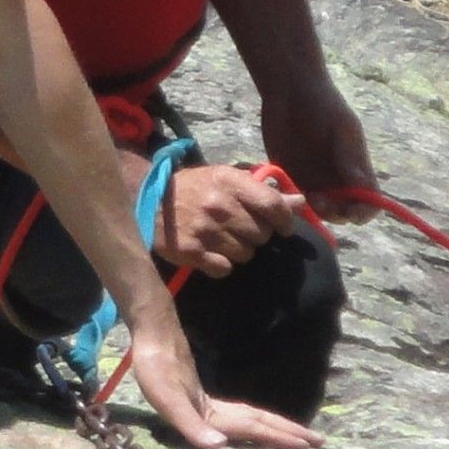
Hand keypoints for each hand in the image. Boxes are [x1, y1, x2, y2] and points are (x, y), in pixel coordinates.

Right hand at [111, 294, 313, 448]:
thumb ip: (191, 426)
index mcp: (209, 422)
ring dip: (275, 430)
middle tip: (318, 443)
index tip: (306, 444)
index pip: (252, 431)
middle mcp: (213, 422)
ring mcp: (211, 412)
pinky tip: (262, 423)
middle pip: (257, 430)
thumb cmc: (155, 368)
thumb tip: (220, 447)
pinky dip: (258, 421)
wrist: (148, 343)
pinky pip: (242, 416)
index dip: (278, 437)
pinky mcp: (207, 403)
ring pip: (252, 423)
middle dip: (286, 437)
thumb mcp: (168, 397)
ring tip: (300, 437)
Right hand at [154, 161, 306, 277]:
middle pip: (262, 235)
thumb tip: (301, 202)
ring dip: (238, 250)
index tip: (282, 227)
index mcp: (229, 181)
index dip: (285, 221)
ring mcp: (204, 230)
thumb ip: (264, 192)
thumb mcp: (227, 180)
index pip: (273, 206)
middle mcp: (218, 205)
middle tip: (239, 228)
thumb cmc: (194, 188)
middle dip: (256, 234)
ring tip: (222, 238)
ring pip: (246, 255)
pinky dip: (220, 264)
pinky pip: (225, 269)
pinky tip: (209, 251)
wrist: (148, 200)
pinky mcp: (190, 252)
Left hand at [258, 80, 374, 222]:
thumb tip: (363, 188)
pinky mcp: (290, 176)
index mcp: (356, 168)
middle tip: (321, 200)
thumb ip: (349, 158)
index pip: (369, 201)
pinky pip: (295, 200)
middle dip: (337, 214)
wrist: (289, 90)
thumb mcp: (341, 128)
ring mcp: (314, 179)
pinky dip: (294, 203)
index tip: (353, 211)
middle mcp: (337, 179)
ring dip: (316, 211)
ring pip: (319, 211)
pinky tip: (290, 193)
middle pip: (344, 212)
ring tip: (307, 195)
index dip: (365, 211)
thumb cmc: (323, 104)